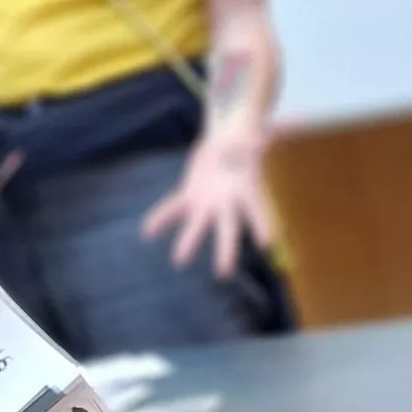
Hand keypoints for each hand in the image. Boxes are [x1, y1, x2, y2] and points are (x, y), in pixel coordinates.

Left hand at [137, 128, 276, 277]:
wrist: (226, 141)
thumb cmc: (244, 140)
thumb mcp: (251, 138)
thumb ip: (253, 142)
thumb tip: (257, 141)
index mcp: (248, 192)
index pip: (258, 212)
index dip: (262, 226)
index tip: (265, 243)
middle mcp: (228, 205)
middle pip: (228, 231)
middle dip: (226, 251)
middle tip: (223, 272)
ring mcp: (207, 203)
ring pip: (198, 226)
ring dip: (188, 242)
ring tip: (179, 260)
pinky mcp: (190, 196)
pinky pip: (174, 208)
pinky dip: (160, 218)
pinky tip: (147, 230)